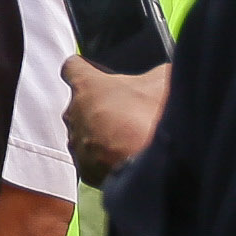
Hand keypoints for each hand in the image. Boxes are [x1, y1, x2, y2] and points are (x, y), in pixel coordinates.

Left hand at [64, 54, 171, 182]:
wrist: (154, 164)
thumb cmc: (153, 118)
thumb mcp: (163, 80)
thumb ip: (151, 74)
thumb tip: (156, 77)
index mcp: (87, 85)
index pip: (72, 67)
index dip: (84, 69)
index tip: (93, 72)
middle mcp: (74, 112)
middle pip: (80, 104)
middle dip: (99, 106)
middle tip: (127, 112)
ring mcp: (77, 142)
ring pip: (84, 133)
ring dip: (101, 133)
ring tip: (130, 137)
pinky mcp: (84, 168)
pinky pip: (91, 160)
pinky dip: (105, 159)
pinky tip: (127, 157)